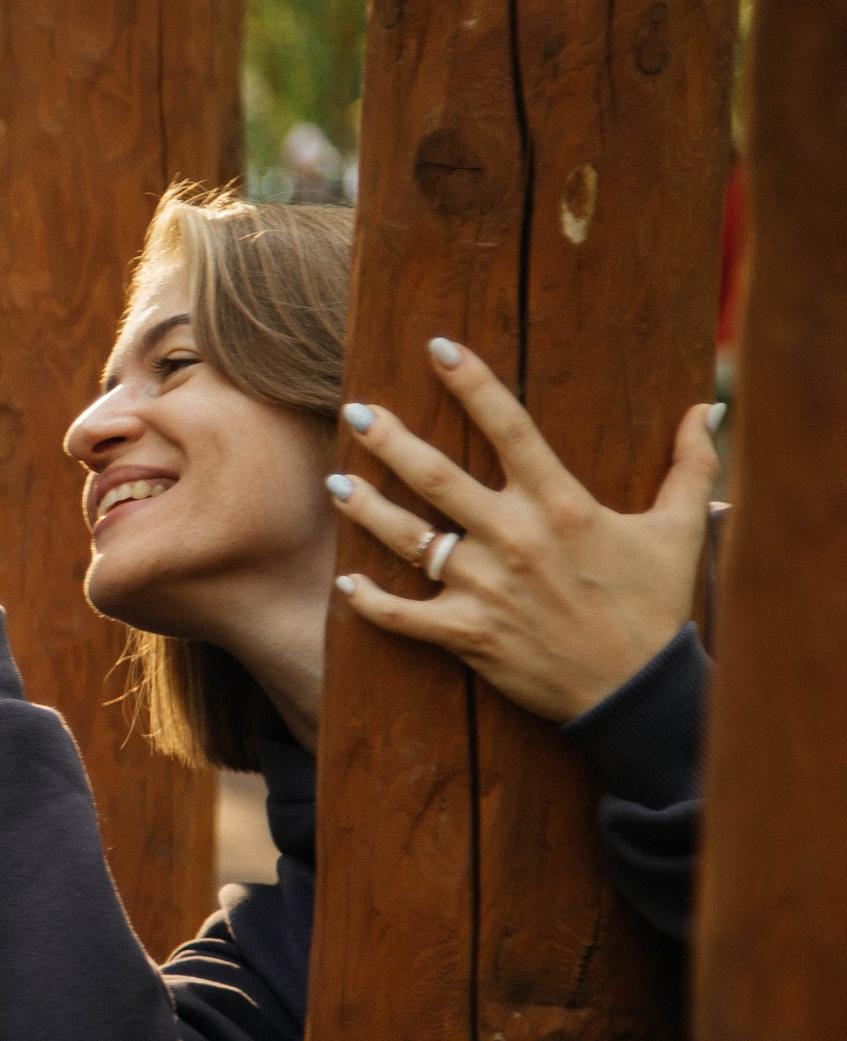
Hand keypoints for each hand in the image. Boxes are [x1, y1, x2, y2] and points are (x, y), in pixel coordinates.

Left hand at [328, 338, 718, 722]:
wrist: (638, 693)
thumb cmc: (658, 606)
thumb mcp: (682, 530)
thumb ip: (691, 464)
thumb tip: (706, 407)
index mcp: (561, 504)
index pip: (510, 427)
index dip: (473, 383)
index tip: (439, 347)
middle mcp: (514, 538)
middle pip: (437, 476)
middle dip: (390, 440)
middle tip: (355, 410)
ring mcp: (485, 587)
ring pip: (407, 538)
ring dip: (364, 508)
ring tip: (333, 481)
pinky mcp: (468, 634)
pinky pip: (402, 615)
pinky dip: (369, 601)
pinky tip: (345, 582)